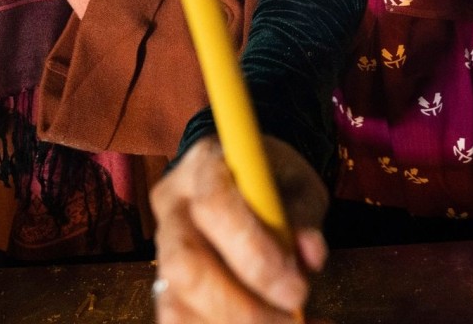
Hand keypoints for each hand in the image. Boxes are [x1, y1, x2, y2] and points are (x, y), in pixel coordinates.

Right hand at [152, 136, 329, 323]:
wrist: (241, 179)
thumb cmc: (273, 181)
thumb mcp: (299, 182)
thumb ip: (304, 214)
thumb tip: (311, 255)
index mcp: (204, 164)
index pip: (215, 207)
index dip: (254, 255)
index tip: (296, 290)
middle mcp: (172, 205)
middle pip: (185, 265)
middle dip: (241, 307)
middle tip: (290, 319)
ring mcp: (161, 246)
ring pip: (175, 302)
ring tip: (281, 323)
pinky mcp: (162, 281)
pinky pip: (176, 319)